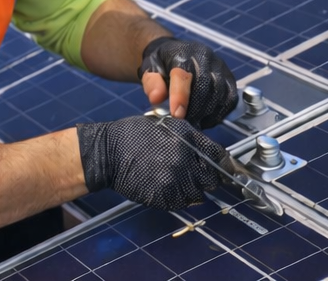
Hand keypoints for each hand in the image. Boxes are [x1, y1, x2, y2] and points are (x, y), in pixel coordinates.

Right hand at [77, 115, 224, 209]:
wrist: (107, 153)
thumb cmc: (133, 135)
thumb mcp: (165, 125)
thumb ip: (191, 138)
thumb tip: (213, 154)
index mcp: (186, 139)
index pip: (220, 157)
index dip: (221, 163)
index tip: (220, 167)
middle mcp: (184, 160)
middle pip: (212, 179)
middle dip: (205, 177)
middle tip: (190, 172)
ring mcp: (174, 181)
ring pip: (198, 194)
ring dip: (190, 189)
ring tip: (172, 178)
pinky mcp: (164, 197)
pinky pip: (181, 202)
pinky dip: (175, 197)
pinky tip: (162, 185)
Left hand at [140, 36, 238, 127]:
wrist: (176, 52)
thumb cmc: (161, 63)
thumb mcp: (148, 69)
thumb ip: (151, 83)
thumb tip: (156, 98)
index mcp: (181, 53)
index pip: (183, 76)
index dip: (180, 97)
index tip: (176, 115)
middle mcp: (205, 57)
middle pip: (204, 87)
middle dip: (194, 109)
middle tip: (183, 122)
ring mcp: (220, 67)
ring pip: (219, 95)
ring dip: (206, 113)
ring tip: (193, 121)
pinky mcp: (230, 78)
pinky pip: (229, 100)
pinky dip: (219, 113)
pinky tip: (206, 118)